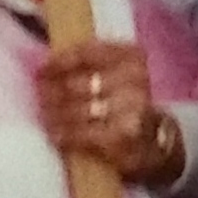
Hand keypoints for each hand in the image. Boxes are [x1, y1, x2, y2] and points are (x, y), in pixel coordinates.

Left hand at [37, 39, 176, 183]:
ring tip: (44, 114)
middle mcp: (136, 79)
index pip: (88, 53)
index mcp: (133, 57)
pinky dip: (64, 134)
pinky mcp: (123, 136)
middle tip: (40, 95)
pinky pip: (82, 133)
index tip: (42, 69)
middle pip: (79, 83)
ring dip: (55, 113)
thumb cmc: (130, 104)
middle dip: (54, 90)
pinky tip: (55, 134)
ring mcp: (130, 109)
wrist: (157, 143)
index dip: (60, 61)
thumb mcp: (120, 75)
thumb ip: (90, 65)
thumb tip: (47, 64)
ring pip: (78, 109)